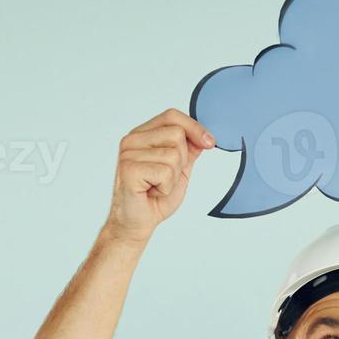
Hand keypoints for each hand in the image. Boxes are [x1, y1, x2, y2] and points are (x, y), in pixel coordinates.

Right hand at [103, 108, 214, 244]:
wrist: (137, 222)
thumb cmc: (154, 197)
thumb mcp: (179, 169)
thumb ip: (188, 150)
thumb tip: (203, 136)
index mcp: (143, 135)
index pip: (172, 116)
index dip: (194, 127)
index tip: (209, 142)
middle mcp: (132, 140)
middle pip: (177, 134)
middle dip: (182, 160)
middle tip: (166, 177)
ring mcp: (128, 153)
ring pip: (173, 155)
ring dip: (173, 177)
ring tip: (157, 185)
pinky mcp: (129, 169)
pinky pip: (165, 172)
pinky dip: (165, 187)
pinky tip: (152, 191)